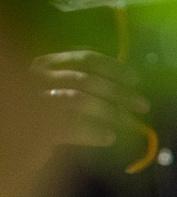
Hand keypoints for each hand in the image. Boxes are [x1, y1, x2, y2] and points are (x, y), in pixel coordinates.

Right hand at [29, 50, 149, 151]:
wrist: (8, 129)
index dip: (114, 67)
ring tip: (131, 124)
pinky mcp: (32, 125)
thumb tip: (112, 85)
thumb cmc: (26, 105)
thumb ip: (70, 81)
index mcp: (43, 63)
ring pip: (80, 100)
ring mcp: (33, 99)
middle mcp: (38, 77)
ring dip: (111, 111)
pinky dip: (92, 132)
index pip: (85, 58)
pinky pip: (69, 127)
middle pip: (87, 79)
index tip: (136, 78)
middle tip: (143, 105)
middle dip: (119, 92)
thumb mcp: (46, 85)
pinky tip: (108, 138)